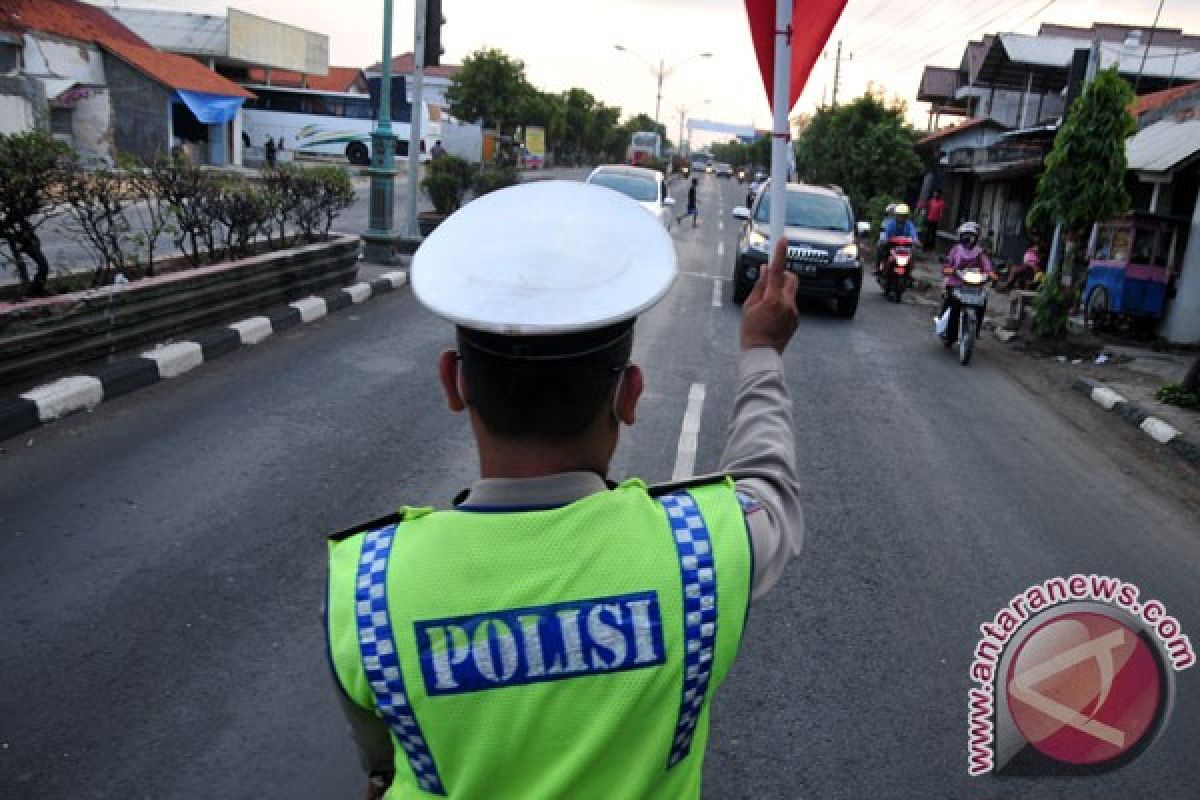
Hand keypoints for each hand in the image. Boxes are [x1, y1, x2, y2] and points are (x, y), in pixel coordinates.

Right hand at [740, 237, 798, 353]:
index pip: (778, 271)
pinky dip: (782, 304)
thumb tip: (765, 270)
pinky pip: (791, 305)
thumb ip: (760, 286)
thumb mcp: (749, 306)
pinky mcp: (796, 319)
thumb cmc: (751, 331)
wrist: (761, 354)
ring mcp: (794, 312)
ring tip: (767, 307)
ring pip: (790, 293)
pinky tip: (772, 317)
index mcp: (773, 299)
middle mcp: (787, 304)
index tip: (783, 240)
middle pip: (791, 279)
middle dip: (782, 276)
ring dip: (780, 293)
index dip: (780, 254)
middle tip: (770, 282)